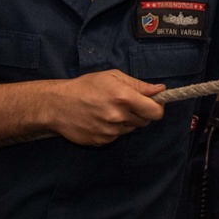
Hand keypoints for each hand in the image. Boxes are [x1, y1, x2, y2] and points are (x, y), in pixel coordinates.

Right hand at [47, 70, 164, 145]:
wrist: (57, 105)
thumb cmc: (86, 86)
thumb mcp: (113, 76)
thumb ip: (139, 85)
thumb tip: (160, 90)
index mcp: (124, 97)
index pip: (155, 112)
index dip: (157, 107)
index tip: (152, 103)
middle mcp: (118, 116)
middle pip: (145, 121)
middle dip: (141, 113)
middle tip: (127, 104)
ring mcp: (110, 131)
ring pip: (131, 129)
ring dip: (126, 121)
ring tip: (109, 110)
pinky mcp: (101, 142)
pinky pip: (117, 136)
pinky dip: (113, 129)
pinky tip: (100, 119)